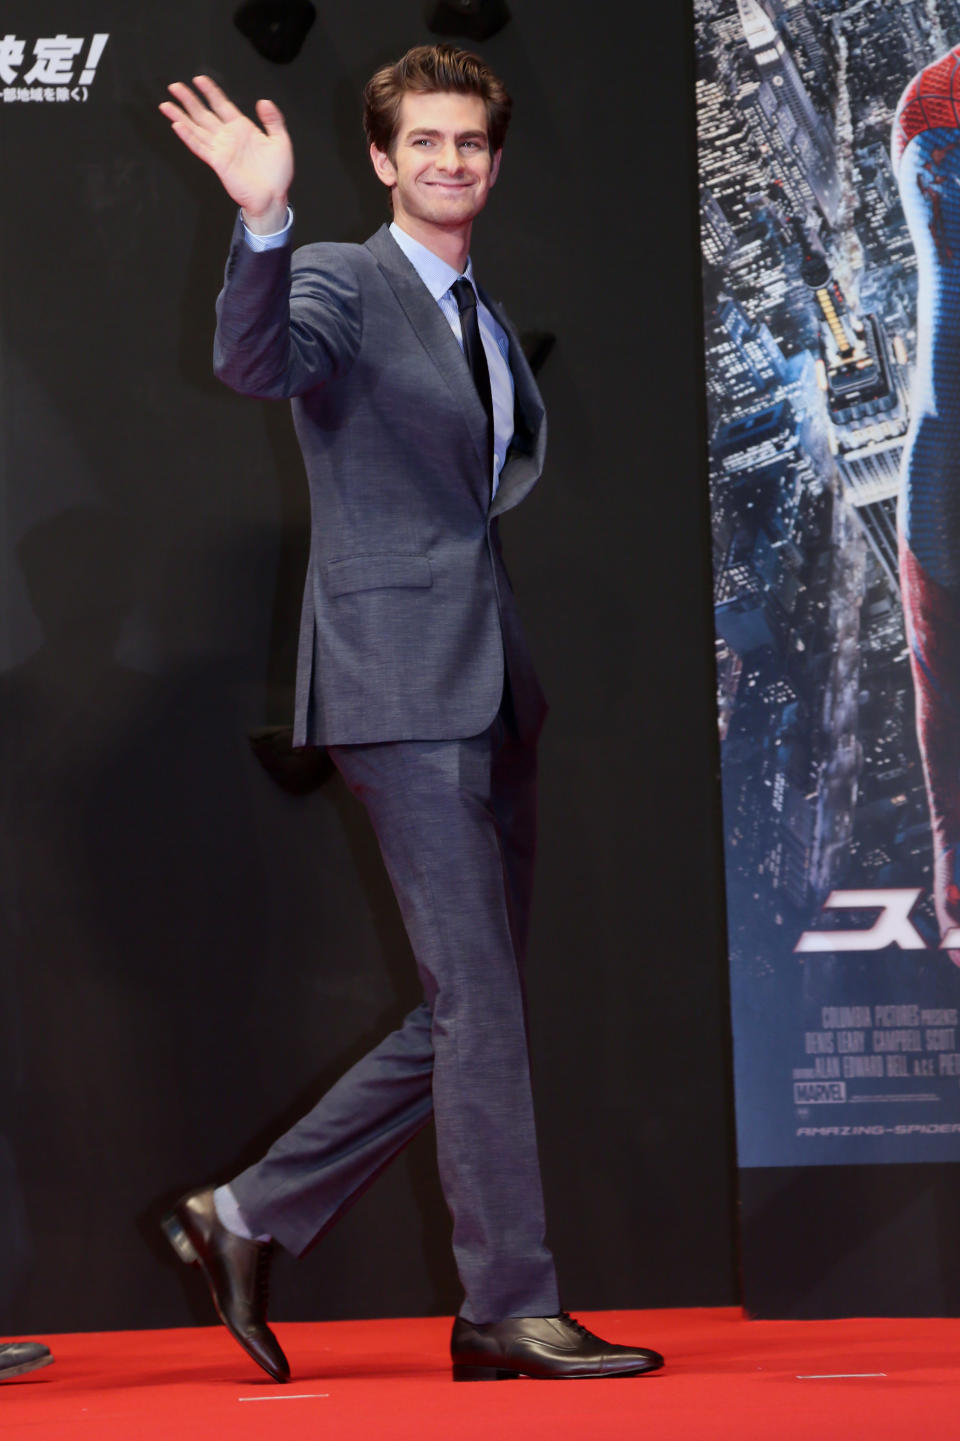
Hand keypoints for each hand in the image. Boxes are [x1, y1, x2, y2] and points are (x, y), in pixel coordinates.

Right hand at [159, 74, 293, 231]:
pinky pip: (200, 147)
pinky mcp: (218, 163)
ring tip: (166, 104)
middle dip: (189, 100)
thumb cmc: (277, 174)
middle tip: (174, 86)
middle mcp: (228, 137)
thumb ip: (273, 120)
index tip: (199, 79)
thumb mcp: (281, 141)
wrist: (273, 197)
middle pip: (203, 114)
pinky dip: (188, 137)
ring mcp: (221, 149)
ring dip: (181, 116)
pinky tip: (177, 126)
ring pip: (196, 128)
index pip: (222, 105)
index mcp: (242, 128)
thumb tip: (263, 102)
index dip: (210, 91)